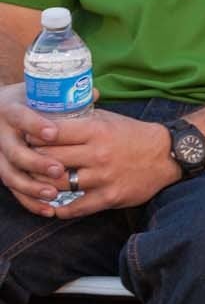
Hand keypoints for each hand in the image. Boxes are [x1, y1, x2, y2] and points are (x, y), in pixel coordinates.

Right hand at [0, 83, 68, 214]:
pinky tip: (47, 209)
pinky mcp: (4, 169)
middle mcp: (2, 133)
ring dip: (31, 186)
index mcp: (11, 109)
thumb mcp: (40, 93)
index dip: (35, 125)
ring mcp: (0, 154)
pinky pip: (13, 189)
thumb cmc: (30, 100)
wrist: (2, 109)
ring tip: (53, 193)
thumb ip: (66, 96)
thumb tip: (96, 93)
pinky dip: (28, 201)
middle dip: (36, 162)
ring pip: (10, 174)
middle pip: (15, 151)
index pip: (20, 117)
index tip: (53, 133)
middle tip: (59, 169)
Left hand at [30, 107, 178, 218]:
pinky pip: (76, 208)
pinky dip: (61, 209)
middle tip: (27, 162)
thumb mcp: (110, 119)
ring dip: (43, 185)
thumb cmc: (135, 135)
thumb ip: (82, 119)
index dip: (35, 136)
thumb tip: (51, 118)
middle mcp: (98, 154)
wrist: (168, 155)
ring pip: (57, 184)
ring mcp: (103, 177)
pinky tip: (54, 206)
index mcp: (97, 131)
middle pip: (49, 160)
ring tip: (38, 182)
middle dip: (33, 161)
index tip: (28, 139)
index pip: (52, 132)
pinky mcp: (109, 197)